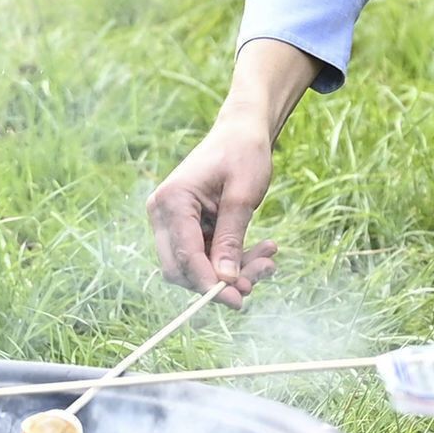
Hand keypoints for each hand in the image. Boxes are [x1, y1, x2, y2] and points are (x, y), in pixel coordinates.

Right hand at [148, 40, 319, 298]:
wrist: (242, 131)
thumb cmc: (243, 153)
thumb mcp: (243, 195)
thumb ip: (231, 238)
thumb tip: (225, 282)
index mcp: (171, 201)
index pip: (185, 256)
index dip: (209, 284)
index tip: (238, 300)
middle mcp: (163, 214)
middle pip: (183, 269)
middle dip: (220, 281)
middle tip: (258, 281)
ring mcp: (173, 222)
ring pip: (198, 267)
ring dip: (234, 271)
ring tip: (270, 259)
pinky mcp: (188, 228)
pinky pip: (208, 256)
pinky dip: (235, 259)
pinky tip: (266, 250)